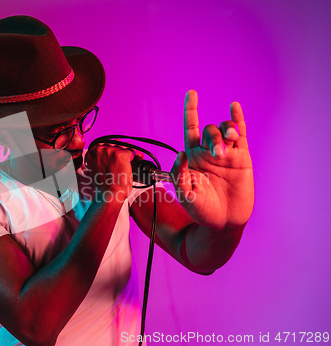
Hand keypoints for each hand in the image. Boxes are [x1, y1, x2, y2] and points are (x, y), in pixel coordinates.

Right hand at [85, 142, 142, 199]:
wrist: (109, 194)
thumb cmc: (102, 187)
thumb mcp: (92, 172)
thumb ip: (96, 163)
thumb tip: (102, 162)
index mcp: (92, 153)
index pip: (101, 144)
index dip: (109, 147)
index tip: (113, 152)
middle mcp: (100, 149)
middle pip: (113, 143)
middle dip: (119, 149)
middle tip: (123, 156)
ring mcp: (111, 151)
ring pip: (123, 146)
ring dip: (128, 150)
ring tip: (133, 156)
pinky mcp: (122, 155)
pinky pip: (132, 151)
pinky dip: (136, 154)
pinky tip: (138, 157)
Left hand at [170, 90, 253, 229]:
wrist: (223, 221)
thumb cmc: (200, 209)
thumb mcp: (184, 193)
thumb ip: (179, 174)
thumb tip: (181, 153)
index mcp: (192, 157)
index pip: (189, 128)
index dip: (190, 110)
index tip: (191, 93)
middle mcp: (208, 152)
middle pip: (209, 130)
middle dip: (213, 136)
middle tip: (218, 155)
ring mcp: (226, 154)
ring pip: (225, 130)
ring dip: (225, 131)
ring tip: (228, 144)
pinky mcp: (242, 158)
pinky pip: (241, 134)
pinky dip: (238, 120)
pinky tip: (234, 107)